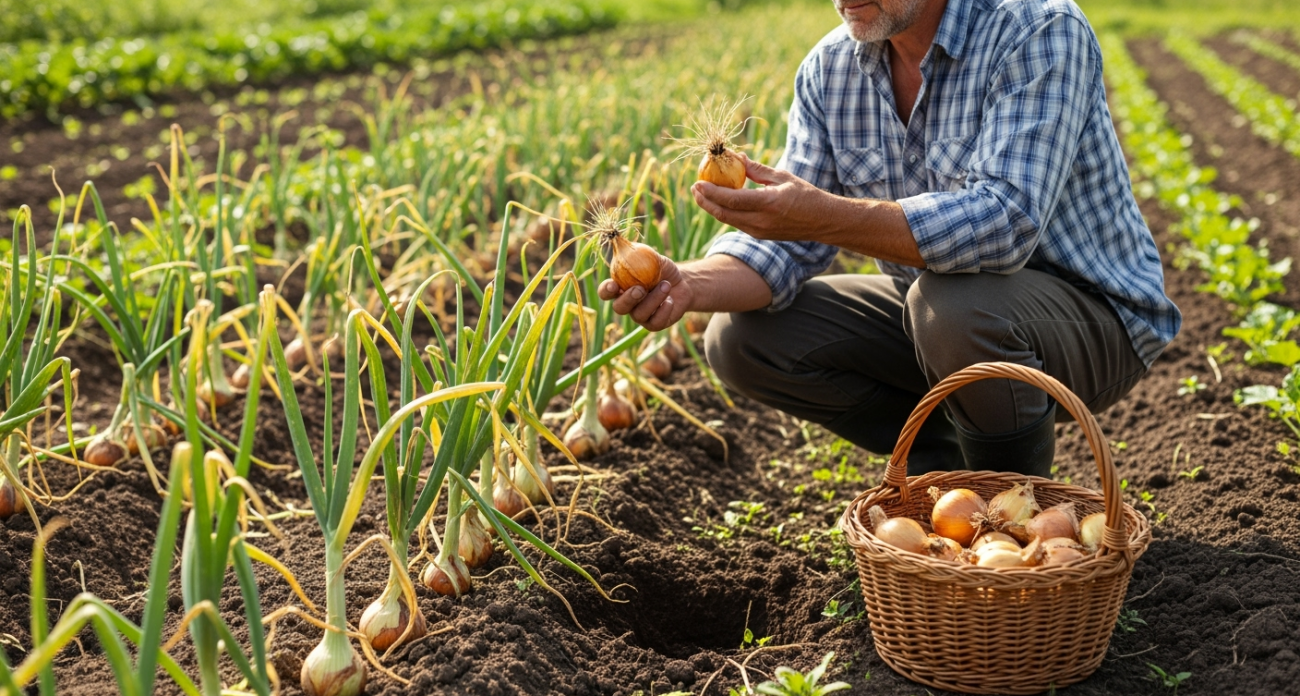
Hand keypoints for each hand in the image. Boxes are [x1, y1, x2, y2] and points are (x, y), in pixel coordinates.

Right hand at [597, 254, 690, 331]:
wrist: (682, 283)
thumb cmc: (662, 270)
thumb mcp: (651, 257)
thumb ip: (637, 252)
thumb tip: (622, 241)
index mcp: (621, 288)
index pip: (605, 292)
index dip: (606, 291)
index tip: (613, 285)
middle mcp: (628, 304)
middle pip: (619, 308)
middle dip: (629, 299)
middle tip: (641, 289)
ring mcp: (640, 316)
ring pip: (639, 314)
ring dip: (653, 299)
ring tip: (666, 285)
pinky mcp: (654, 324)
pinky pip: (655, 322)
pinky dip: (663, 311)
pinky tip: (670, 300)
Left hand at [691, 154, 827, 242]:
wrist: (822, 221)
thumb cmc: (805, 195)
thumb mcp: (782, 177)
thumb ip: (757, 170)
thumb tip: (736, 157)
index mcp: (768, 203)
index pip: (732, 199)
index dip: (711, 192)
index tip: (698, 182)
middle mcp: (761, 221)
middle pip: (723, 213)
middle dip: (704, 201)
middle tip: (694, 187)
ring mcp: (759, 231)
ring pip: (727, 220)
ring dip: (711, 207)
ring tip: (701, 193)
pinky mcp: (759, 235)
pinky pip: (736, 223)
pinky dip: (724, 212)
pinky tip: (718, 201)